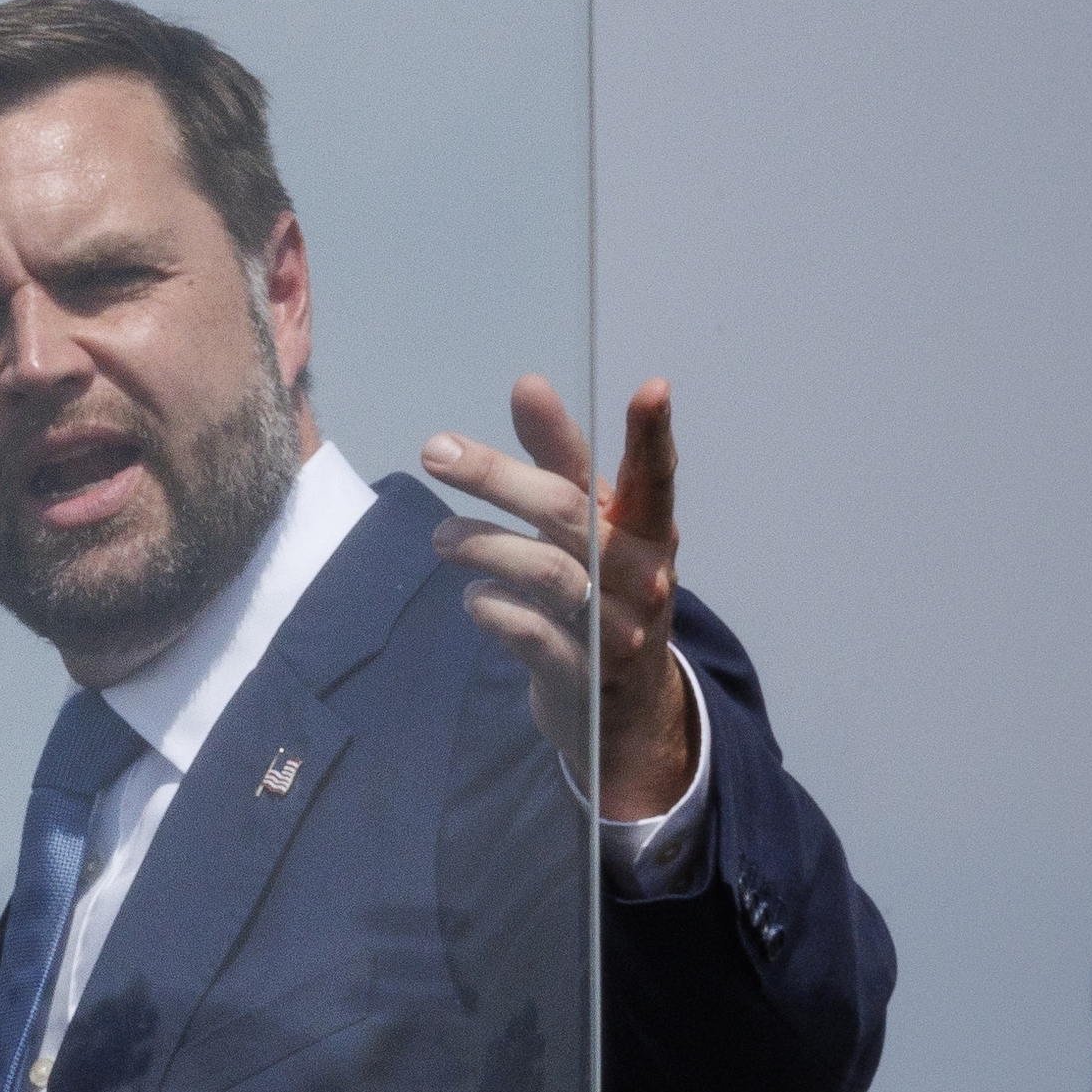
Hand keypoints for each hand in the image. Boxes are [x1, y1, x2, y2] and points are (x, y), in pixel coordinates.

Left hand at [423, 374, 695, 817]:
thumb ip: (560, 457)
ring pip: (546, 573)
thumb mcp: (594, 524)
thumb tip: (528, 383)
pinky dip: (492, 608)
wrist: (625, 708)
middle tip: (435, 451)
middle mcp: (643, 575)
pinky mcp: (584, 676)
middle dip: (497, 476)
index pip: (655, 476)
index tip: (653, 387)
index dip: (654, 435)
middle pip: (569, 514)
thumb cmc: (604, 589)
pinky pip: (530, 633)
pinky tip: (475, 598)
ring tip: (442, 538)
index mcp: (651, 529)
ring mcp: (618, 630)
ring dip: (482, 546)